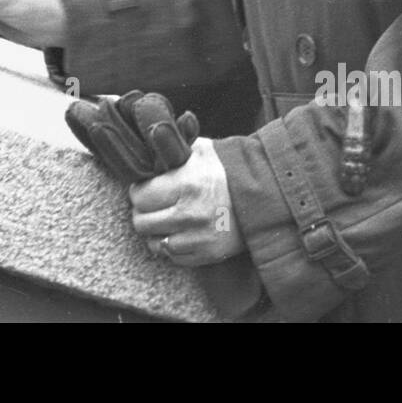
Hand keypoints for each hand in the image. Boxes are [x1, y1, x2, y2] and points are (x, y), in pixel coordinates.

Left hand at [130, 137, 244, 266]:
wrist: (264, 193)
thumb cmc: (227, 168)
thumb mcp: (199, 149)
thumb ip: (172, 149)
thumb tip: (147, 145)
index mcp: (186, 184)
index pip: (140, 196)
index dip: (138, 191)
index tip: (144, 188)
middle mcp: (190, 214)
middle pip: (142, 222)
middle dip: (143, 212)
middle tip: (152, 205)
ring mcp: (198, 238)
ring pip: (154, 243)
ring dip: (156, 232)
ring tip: (164, 219)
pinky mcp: (207, 254)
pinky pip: (173, 257)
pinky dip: (172, 246)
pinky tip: (179, 232)